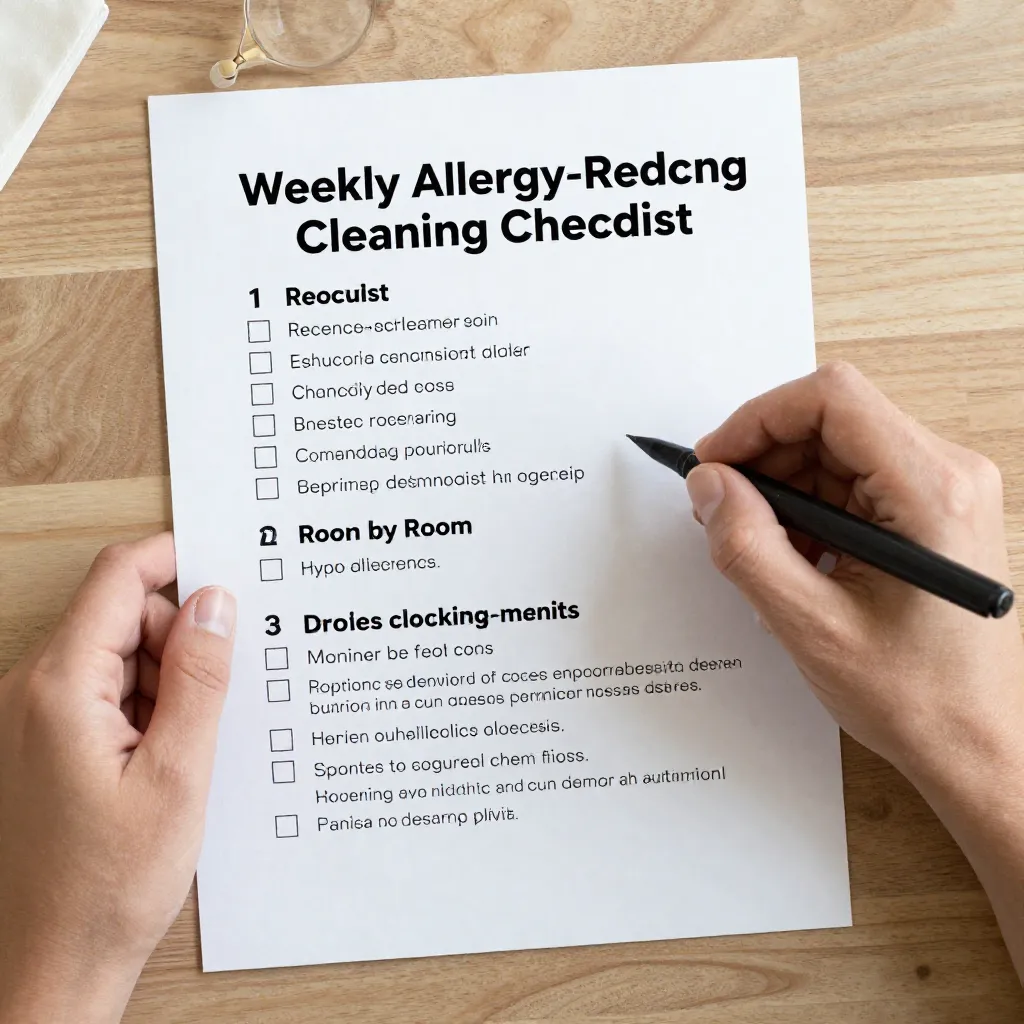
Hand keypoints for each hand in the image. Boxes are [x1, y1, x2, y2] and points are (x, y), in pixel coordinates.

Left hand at [0, 534, 235, 1023]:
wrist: (55, 966)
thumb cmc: (109, 886)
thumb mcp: (179, 775)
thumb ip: (199, 679)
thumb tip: (215, 603)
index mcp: (60, 689)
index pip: (118, 578)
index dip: (175, 560)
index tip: (226, 566)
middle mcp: (33, 693)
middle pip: (121, 616)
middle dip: (179, 639)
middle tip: (216, 697)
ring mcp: (34, 719)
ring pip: (118, 656)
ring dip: (165, 680)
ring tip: (188, 746)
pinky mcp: (45, 743)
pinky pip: (105, 694)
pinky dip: (146, 709)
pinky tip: (168, 758)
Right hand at [686, 361, 1023, 774]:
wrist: (977, 744)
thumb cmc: (919, 698)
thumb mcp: (811, 626)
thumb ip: (748, 547)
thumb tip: (709, 485)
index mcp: (933, 492)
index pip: (832, 399)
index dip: (758, 419)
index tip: (714, 462)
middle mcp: (949, 476)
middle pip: (831, 418)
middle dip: (764, 456)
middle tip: (720, 509)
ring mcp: (944, 490)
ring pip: (837, 447)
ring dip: (783, 485)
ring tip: (760, 546)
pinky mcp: (931, 510)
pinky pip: (853, 479)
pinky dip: (808, 506)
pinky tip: (794, 557)